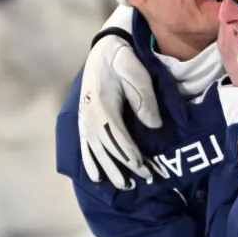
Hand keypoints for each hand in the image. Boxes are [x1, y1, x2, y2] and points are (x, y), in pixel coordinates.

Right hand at [79, 34, 161, 187]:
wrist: (105, 50)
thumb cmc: (124, 62)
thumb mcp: (138, 75)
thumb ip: (145, 101)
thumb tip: (154, 126)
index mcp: (103, 106)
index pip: (118, 137)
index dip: (130, 156)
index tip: (144, 169)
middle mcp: (89, 116)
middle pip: (107, 149)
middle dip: (123, 168)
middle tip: (141, 182)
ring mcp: (84, 120)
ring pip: (96, 151)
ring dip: (108, 170)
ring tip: (121, 186)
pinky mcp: (83, 120)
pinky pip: (85, 146)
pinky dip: (90, 162)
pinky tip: (95, 176)